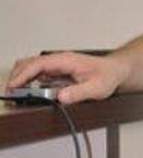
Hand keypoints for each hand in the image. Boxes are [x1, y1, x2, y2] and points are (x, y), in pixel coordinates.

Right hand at [5, 52, 128, 104]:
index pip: (38, 64)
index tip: (14, 86)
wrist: (116, 71)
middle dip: (17, 77)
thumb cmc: (108, 76)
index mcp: (66, 60)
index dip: (23, 75)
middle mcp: (59, 60)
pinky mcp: (57, 72)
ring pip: (31, 68)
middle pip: (30, 64)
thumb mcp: (97, 88)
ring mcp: (57, 65)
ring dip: (22, 79)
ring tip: (17, 95)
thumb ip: (79, 92)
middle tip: (12, 94)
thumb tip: (61, 97)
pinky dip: (29, 82)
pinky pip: (38, 74)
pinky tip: (28, 93)